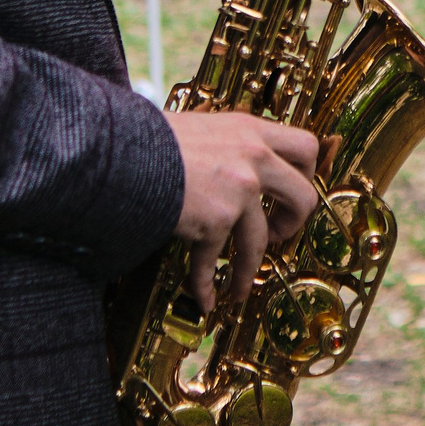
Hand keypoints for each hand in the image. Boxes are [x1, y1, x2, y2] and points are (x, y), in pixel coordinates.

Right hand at [165, 111, 318, 314]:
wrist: (118, 149)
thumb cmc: (149, 137)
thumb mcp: (198, 128)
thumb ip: (223, 145)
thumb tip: (228, 166)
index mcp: (250, 129)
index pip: (304, 147)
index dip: (305, 174)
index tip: (290, 194)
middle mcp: (253, 156)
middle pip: (304, 194)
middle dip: (294, 222)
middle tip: (275, 233)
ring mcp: (239, 188)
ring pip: (261, 240)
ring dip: (248, 269)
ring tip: (238, 286)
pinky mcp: (216, 218)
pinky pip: (213, 260)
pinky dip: (205, 284)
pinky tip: (204, 298)